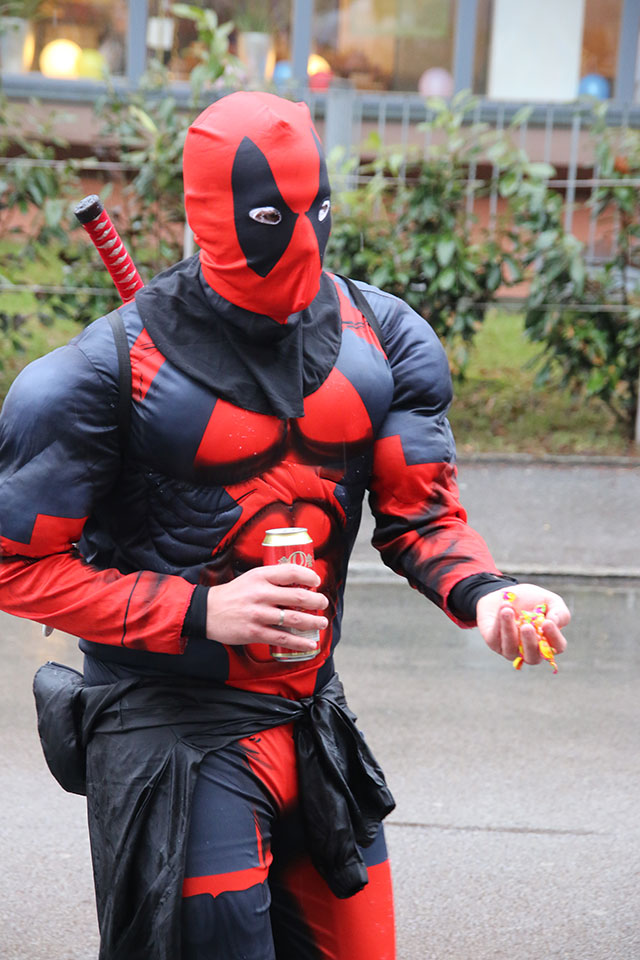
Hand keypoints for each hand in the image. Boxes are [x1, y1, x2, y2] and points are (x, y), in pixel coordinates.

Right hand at [205, 563, 328, 652]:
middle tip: (323, 602)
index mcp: (260, 576)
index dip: (308, 576)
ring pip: (294, 618)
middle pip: (297, 596)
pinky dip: (299, 642)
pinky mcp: (255, 632)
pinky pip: (283, 638)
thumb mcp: (251, 578)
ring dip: (313, 621)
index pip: (290, 571)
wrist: (206, 612)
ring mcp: (258, 614)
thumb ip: (272, 579)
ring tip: (321, 622)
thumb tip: (298, 583)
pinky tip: (310, 643)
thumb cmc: (232, 594)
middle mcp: (260, 594)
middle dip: (316, 600)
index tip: (316, 581)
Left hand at [476, 583, 569, 664]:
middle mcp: (530, 650)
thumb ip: (559, 612)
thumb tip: (554, 622)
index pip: (557, 647)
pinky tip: (503, 608)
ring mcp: (511, 649)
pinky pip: (495, 639)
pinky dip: (498, 623)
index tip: (547, 622)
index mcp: (547, 642)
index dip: (554, 638)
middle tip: (527, 626)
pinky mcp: (494, 643)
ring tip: (508, 611)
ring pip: (510, 650)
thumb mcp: (549, 601)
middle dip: (529, 642)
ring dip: (509, 630)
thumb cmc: (531, 600)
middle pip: (533, 657)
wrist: (505, 593)